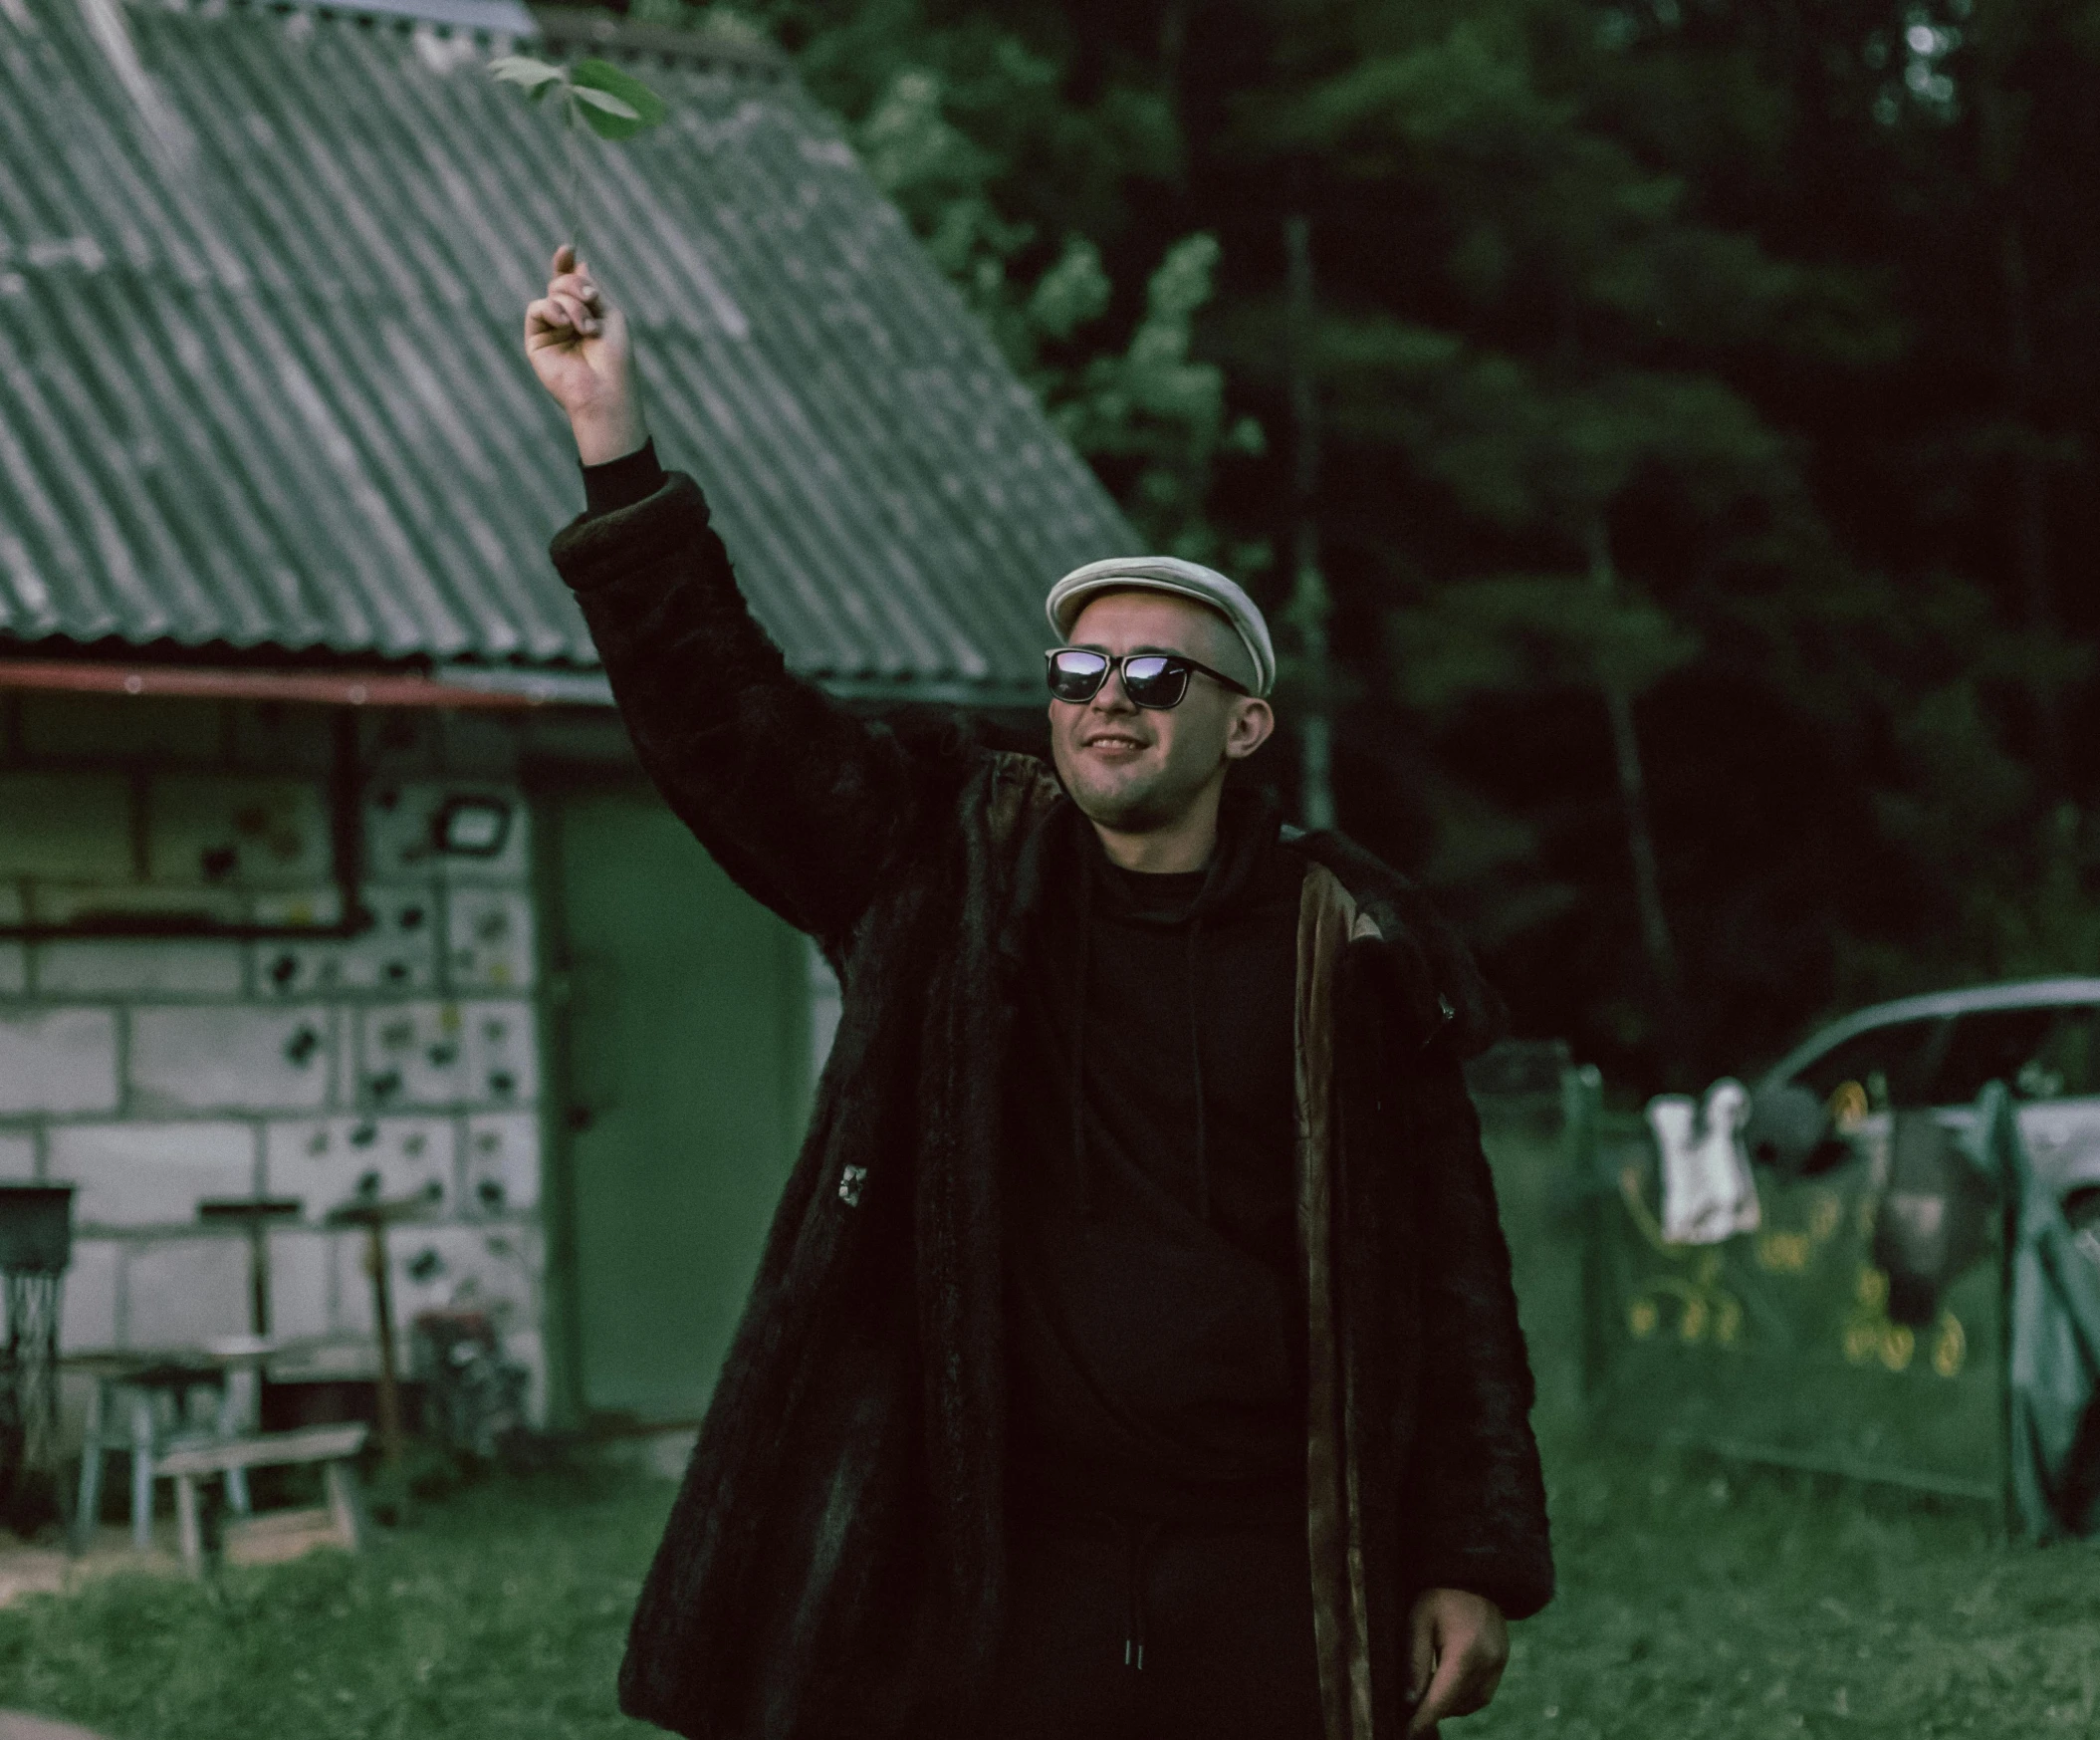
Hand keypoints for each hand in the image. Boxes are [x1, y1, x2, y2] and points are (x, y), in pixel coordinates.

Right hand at [525, 244, 648, 463]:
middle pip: (561, 282)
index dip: (566, 264)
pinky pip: (537, 308)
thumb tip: (581, 263)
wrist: (605, 390)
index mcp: (586, 314)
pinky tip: (566, 324)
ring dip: (571, 303)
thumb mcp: (610, 314)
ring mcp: (550, 330)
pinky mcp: (535, 341)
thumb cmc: (615, 357)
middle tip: (592, 301)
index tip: (567, 248)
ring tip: (586, 327)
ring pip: (551, 293)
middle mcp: (567, 321)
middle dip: (577, 286)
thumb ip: (592, 289)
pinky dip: (553, 310)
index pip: (571, 283)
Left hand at [1406, 1588, 1507, 1733]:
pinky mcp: (1502, 1661)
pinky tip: (1445, 1684)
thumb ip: (1414, 1663)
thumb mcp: (1417, 1621)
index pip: (1441, 1700)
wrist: (1472, 1572)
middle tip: (1409, 1710)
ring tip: (1426, 1694)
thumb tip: (1410, 1702)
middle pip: (1456, 1705)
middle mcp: (1488, 1663)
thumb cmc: (1438, 1594)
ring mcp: (1499, 1663)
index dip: (1422, 1721)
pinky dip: (1463, 1696)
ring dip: (1449, 1704)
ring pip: (1471, 1703)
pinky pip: (1482, 1692)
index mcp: (1466, 1653)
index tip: (1406, 1734)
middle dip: (1433, 1711)